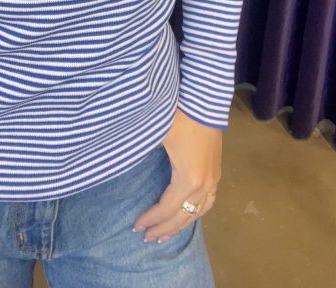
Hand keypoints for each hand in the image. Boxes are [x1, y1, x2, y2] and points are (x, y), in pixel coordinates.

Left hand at [132, 107, 221, 242]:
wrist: (204, 99)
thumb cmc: (179, 116)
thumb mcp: (156, 135)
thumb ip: (139, 154)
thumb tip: (118, 161)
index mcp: (189, 179)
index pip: (167, 208)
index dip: (151, 219)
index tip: (135, 226)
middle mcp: (205, 184)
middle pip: (183, 216)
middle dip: (165, 228)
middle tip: (148, 238)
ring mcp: (214, 178)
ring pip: (198, 211)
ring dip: (181, 224)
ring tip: (166, 233)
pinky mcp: (217, 170)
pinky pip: (208, 201)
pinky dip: (196, 212)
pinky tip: (188, 214)